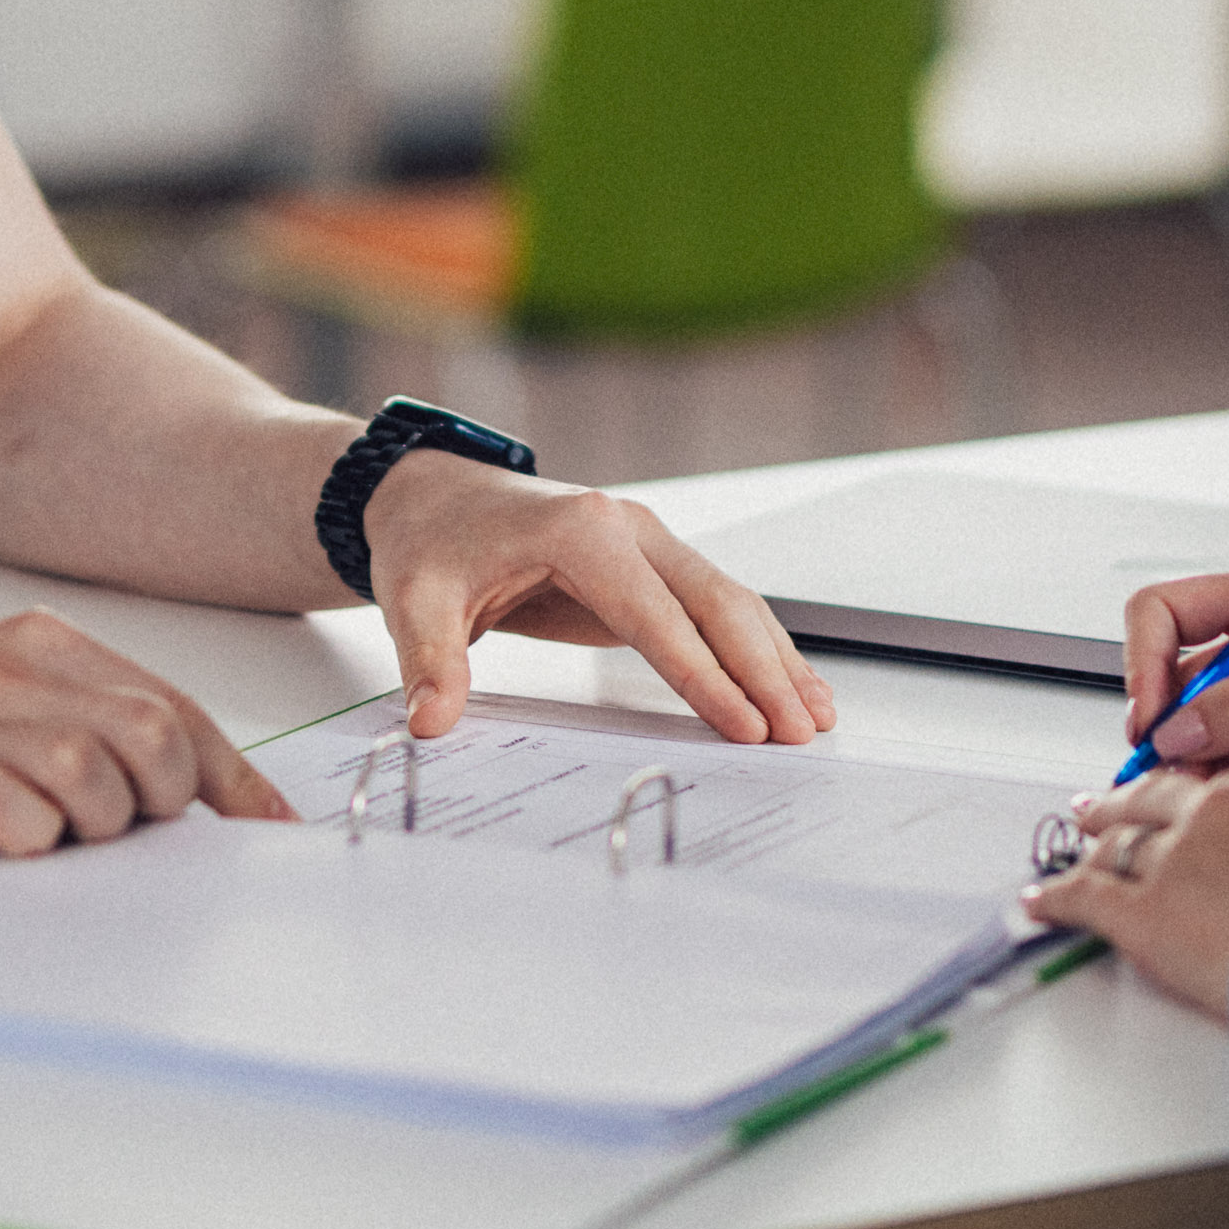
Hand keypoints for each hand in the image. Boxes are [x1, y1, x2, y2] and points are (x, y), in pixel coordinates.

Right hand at [0, 609, 288, 869]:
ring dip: (95, 831)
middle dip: (165, 805)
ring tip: (46, 839)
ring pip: (100, 779)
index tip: (266, 830)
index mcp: (40, 645)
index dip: (231, 778)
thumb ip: (72, 719)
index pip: (171, 708)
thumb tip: (178, 788)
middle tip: (123, 838)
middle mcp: (12, 670)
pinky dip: (31, 846)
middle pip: (153, 740)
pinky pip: (25, 819)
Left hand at [361, 453, 840, 744]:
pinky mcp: (649, 565)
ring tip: (814, 716)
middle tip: (798, 733)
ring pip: (729, 600)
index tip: (743, 725)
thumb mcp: (414, 600)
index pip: (656, 614)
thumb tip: (431, 723)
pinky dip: (754, 646)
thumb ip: (430, 662)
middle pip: (715, 601)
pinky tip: (786, 684)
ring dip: (774, 659)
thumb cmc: (431, 542)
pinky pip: (713, 606)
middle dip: (763, 671)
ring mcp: (646, 541)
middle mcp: (628, 526)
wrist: (432, 495)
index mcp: (581, 530)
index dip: (702, 674)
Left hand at [1019, 764, 1228, 1008]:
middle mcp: (1215, 811)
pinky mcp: (1144, 910)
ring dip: (1090, 849)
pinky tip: (1041, 901)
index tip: (1180, 801)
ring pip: (1116, 845)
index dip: (1189, 796)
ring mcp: (1174, 857)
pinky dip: (1056, 898)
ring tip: (1075, 852)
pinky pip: (1085, 896)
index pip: (1214, 784)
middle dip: (1122, 804)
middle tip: (1100, 807)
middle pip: (1152, 800)